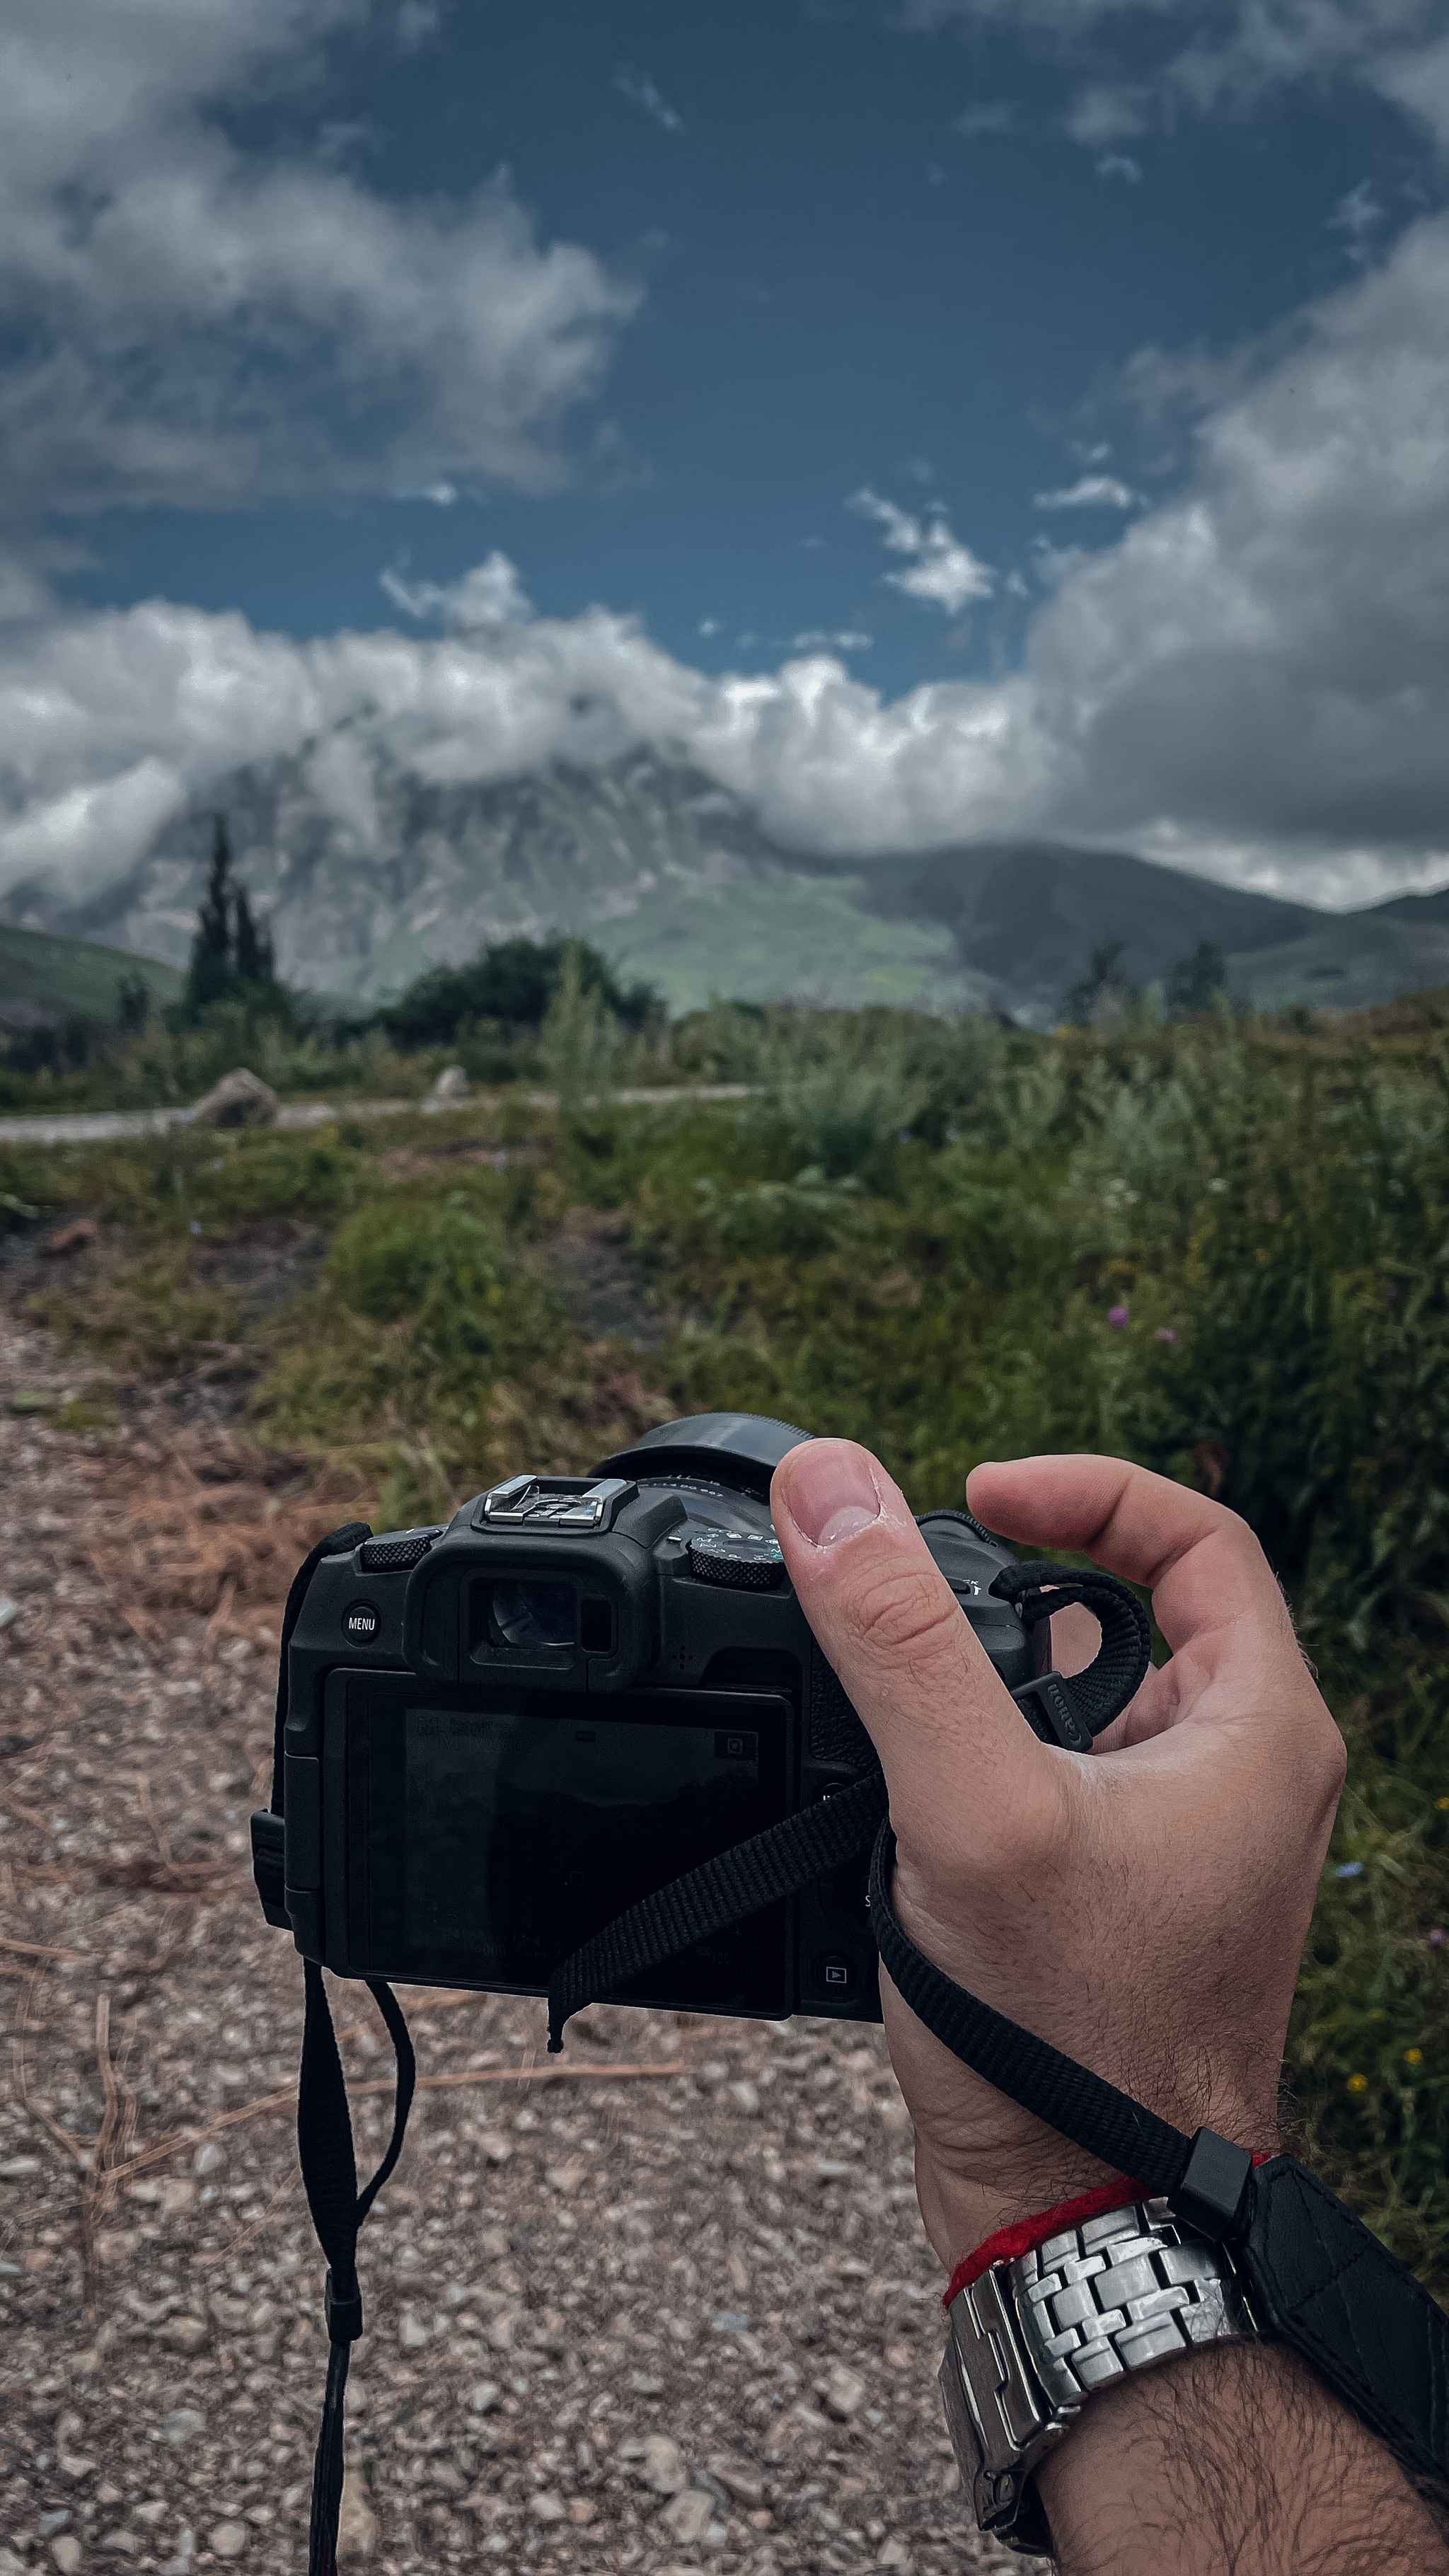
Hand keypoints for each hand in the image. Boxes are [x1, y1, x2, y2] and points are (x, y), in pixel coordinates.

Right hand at [769, 1440, 1346, 2270]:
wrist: (1078, 2221)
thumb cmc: (1070, 2041)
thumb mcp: (972, 1808)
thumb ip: (901, 1640)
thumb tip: (832, 1488)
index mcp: (1260, 1731)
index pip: (1195, 1536)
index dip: (1082, 1490)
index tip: (978, 1496)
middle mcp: (1242, 1779)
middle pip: (1131, 1615)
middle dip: (1014, 1603)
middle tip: (923, 1622)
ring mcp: (1186, 1844)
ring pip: (1084, 1705)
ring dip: (990, 1699)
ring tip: (914, 1751)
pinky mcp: (1127, 1897)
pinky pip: (1058, 1785)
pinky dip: (985, 1775)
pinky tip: (916, 1823)